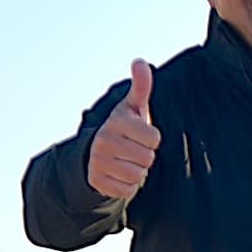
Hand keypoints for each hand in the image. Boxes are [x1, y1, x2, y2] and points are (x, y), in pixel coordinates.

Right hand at [86, 60, 162, 201]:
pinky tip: (119, 174)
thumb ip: (141, 86)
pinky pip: (127, 190)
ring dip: (137, 172)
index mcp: (117, 121)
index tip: (141, 135)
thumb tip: (140, 61)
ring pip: (138, 175)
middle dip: (145, 157)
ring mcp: (98, 161)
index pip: (154, 138)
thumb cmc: (125, 128)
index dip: (152, 139)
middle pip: (147, 158)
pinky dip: (127, 186)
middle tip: (133, 150)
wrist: (97, 153)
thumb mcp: (133, 107)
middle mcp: (104, 140)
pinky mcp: (97, 181)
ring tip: (127, 161)